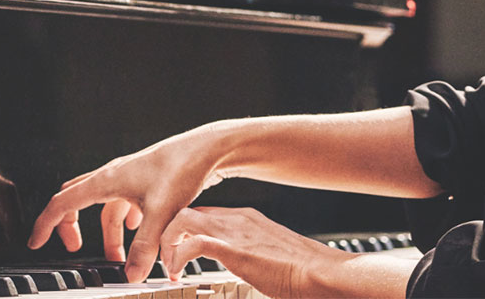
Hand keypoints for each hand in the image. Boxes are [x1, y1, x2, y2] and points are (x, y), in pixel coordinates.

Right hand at [27, 124, 227, 281]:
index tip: (35, 243)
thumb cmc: (183, 167)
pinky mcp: (148, 179)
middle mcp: (116, 175)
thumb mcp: (162, 212)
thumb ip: (145, 247)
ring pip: (107, 206)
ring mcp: (132, 176)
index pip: (63, 202)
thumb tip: (132, 276)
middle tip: (76, 250)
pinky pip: (125, 202)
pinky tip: (141, 231)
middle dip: (72, 226)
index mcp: (108, 180)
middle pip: (78, 200)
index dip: (46, 224)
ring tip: (121, 257)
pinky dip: (126, 221)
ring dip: (109, 232)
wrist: (208, 148)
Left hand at [160, 206, 348, 298]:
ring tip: (171, 267)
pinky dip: (177, 257)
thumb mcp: (270, 253)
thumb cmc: (300, 269)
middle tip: (170, 261)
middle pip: (190, 210)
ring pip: (183, 219)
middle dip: (171, 234)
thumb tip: (247, 266)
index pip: (205, 213)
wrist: (316, 270)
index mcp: (246, 219)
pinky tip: (178, 273)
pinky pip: (192, 243)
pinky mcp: (232, 248)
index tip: (181, 252)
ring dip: (168, 242)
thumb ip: (253, 253)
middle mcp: (237, 218)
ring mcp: (234, 230)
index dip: (187, 231)